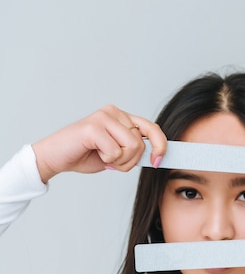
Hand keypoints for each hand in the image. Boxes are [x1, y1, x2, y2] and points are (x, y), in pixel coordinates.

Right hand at [32, 105, 166, 182]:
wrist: (55, 158)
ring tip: (104, 157)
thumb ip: (132, 150)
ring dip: (120, 161)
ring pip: (132, 146)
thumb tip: (155, 155)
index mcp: (121, 116)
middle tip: (112, 162)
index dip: (160, 145)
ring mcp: (103, 117)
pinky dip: (107, 159)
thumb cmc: (84, 154)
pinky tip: (94, 153)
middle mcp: (113, 112)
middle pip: (141, 143)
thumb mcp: (116, 153)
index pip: (151, 128)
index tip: (158, 161)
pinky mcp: (93, 127)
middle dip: (129, 161)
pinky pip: (115, 151)